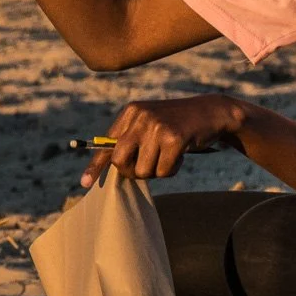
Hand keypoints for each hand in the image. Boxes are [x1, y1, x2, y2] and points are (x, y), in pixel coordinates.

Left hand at [82, 95, 241, 186]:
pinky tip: (180, 154)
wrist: (210, 112)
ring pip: (143, 170)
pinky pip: (163, 171)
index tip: (85, 183)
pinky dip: (172, 169)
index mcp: (130, 112)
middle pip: (120, 161)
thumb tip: (113, 166)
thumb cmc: (177, 124)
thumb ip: (131, 140)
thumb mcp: (150, 124)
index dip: (96, 165)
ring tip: (168, 155)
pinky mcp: (174, 137)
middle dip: (133, 172)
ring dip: (157, 170)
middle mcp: (140, 116)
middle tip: (148, 167)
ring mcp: (156, 126)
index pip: (107, 144)